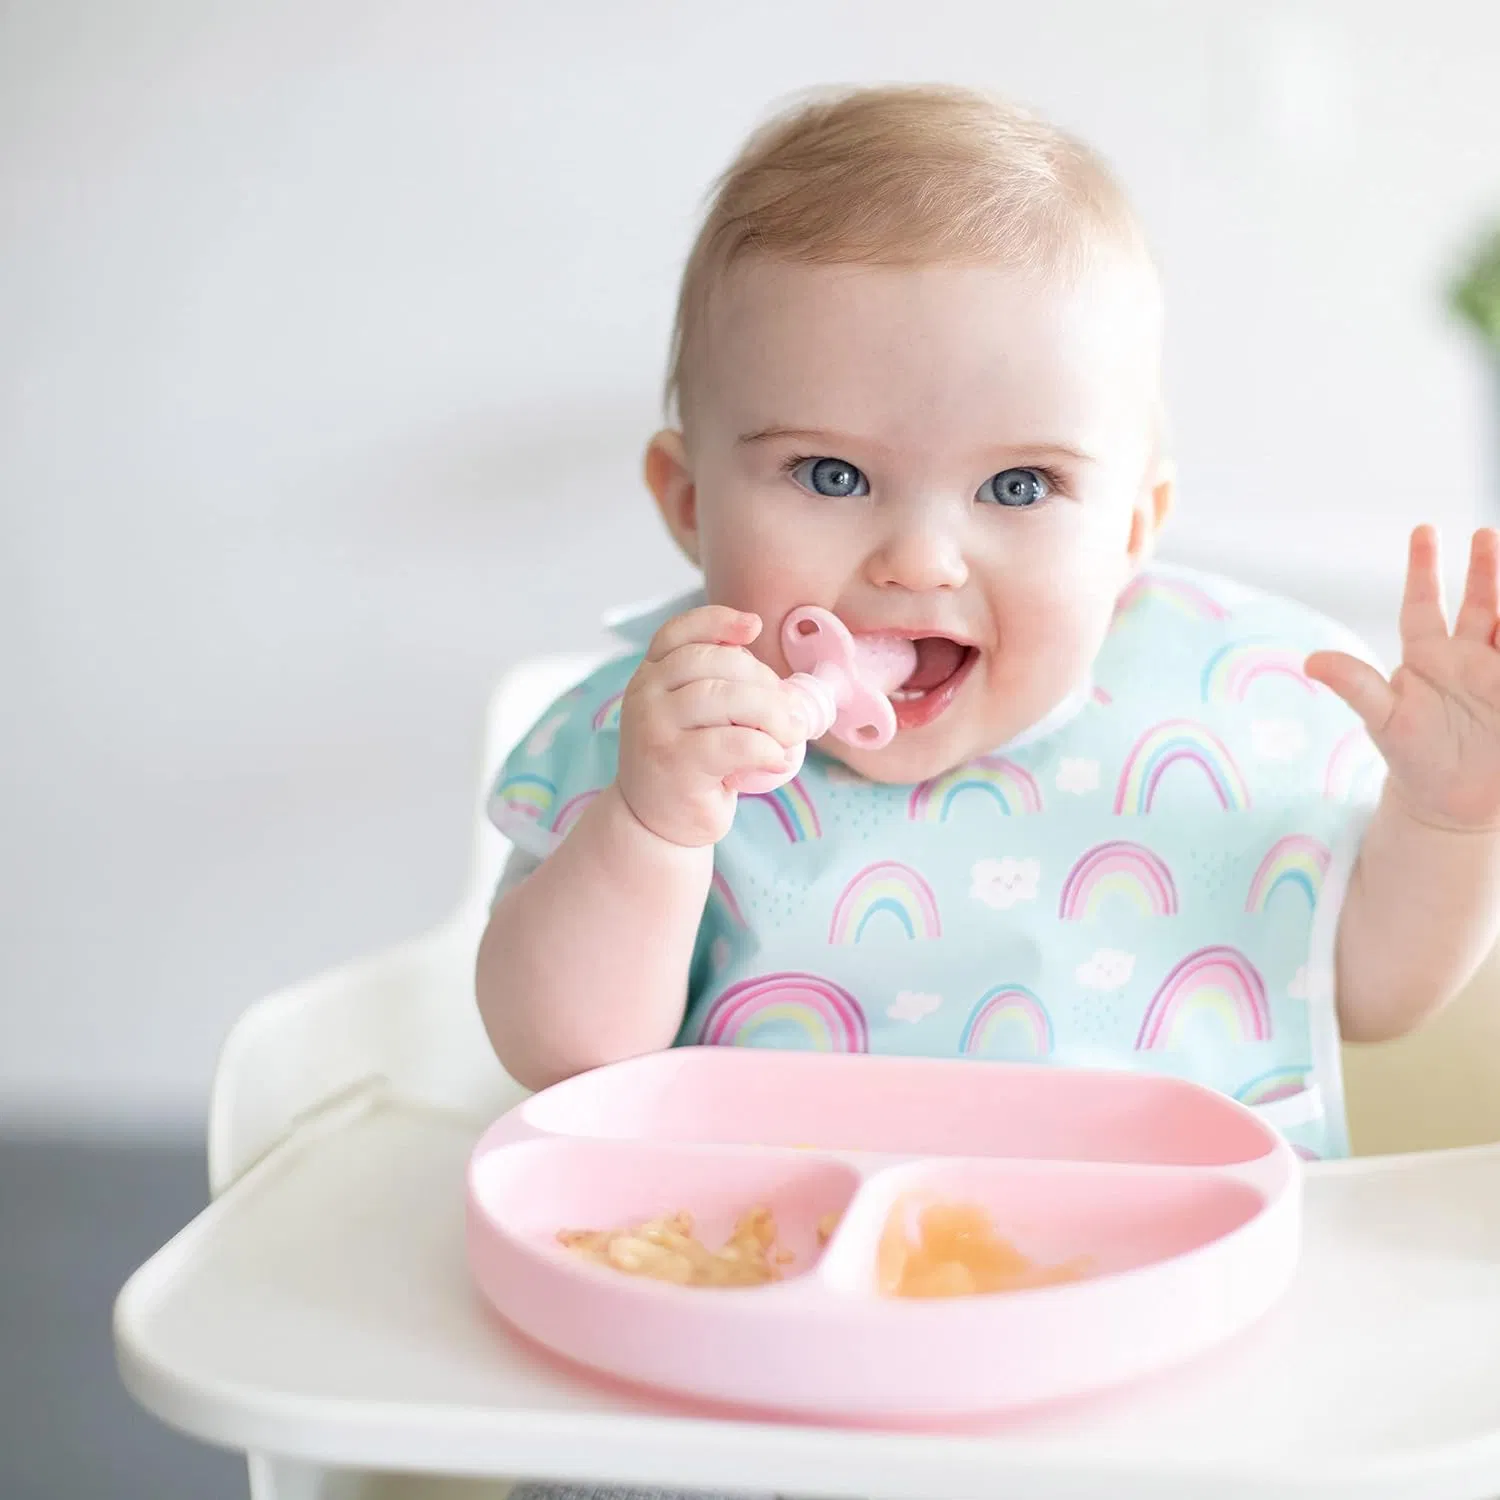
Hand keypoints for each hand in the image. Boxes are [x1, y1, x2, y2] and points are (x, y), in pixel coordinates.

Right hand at [616, 606, 808, 847]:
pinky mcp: (675, 764)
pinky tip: (777, 758)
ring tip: (792, 733)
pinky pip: (732, 743)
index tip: (755, 627)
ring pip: (723, 697)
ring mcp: (655, 728)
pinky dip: (765, 747)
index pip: (680, 632)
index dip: (718, 621)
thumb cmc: (689, 763)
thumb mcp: (692, 717)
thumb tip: (778, 682)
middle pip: (713, 661)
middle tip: (790, 710)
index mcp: (651, 674)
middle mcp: (645, 693)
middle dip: (762, 679)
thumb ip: (718, 688)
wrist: (656, 822)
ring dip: (770, 711)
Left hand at [1307, 526, 1499, 830]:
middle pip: (1478, 604)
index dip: (1422, 568)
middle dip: (1484, 569)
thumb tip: (1311, 661)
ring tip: (1499, 551)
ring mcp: (1495, 673)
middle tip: (1486, 534)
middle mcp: (1463, 657)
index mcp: (1426, 656)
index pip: (1423, 603)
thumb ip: (1356, 686)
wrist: (1451, 801)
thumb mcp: (1383, 719)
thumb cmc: (1411, 756)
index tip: (1423, 530)